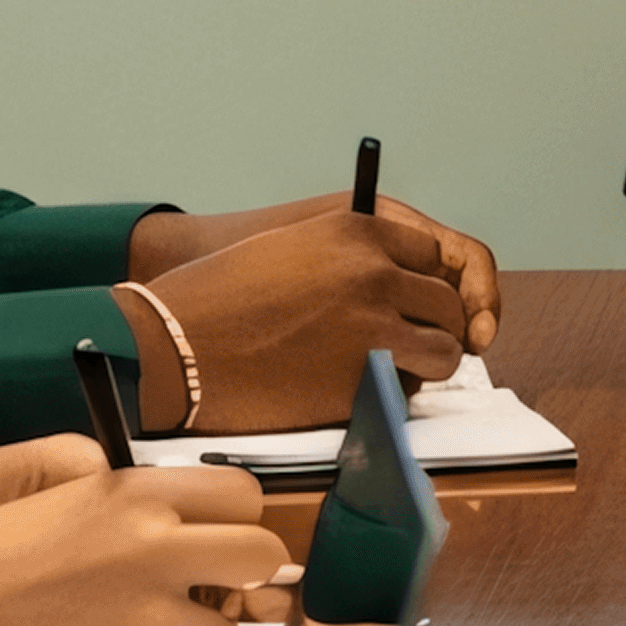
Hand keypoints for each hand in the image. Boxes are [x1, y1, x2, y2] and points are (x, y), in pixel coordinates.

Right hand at [0, 465, 291, 625]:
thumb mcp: (65, 505)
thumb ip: (133, 510)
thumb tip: (190, 530)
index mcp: (136, 494)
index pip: (242, 494)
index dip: (235, 521)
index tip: (220, 539)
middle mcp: (156, 545)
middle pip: (262, 554)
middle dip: (247, 577)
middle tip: (213, 593)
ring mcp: (151, 611)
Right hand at [136, 209, 472, 429]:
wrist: (177, 348)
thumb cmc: (220, 298)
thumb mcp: (292, 248)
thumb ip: (348, 257)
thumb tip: (392, 281)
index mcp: (357, 231)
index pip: (433, 253)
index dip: (429, 283)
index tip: (422, 302)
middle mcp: (375, 274)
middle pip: (448, 303)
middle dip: (438, 325)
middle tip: (416, 341)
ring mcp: (375, 329)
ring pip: (445, 350)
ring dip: (428, 362)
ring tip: (396, 369)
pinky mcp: (365, 382)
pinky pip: (410, 391)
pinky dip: (397, 395)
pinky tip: (362, 391)